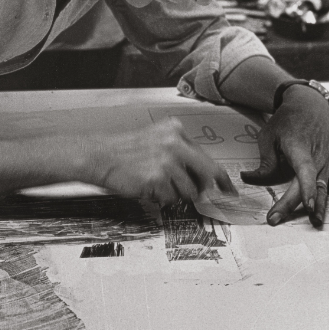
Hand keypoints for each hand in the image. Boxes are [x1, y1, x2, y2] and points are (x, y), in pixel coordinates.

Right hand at [93, 119, 236, 204]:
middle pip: (208, 174)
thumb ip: (180, 153)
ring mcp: (166, 161)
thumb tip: (204, 176)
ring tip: (156, 183)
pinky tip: (148, 186)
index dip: (221, 177)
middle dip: (203, 188)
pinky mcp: (157, 178)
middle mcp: (174, 143)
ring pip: (189, 191)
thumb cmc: (123, 151)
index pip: (208, 157)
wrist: (99, 156)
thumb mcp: (155, 140)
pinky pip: (171, 199)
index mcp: (175, 131)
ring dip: (175, 193)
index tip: (229, 188)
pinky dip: (161, 198)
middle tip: (197, 194)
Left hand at [240, 85, 328, 227]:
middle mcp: (316, 158)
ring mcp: (325, 163)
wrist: (309, 107)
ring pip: (323, 188)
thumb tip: (250, 178)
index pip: (304, 172)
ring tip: (315, 222)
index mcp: (299, 148)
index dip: (306, 189)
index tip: (306, 204)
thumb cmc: (287, 121)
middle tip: (275, 219)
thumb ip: (265, 160)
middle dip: (292, 205)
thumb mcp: (268, 136)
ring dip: (319, 206)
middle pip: (306, 185)